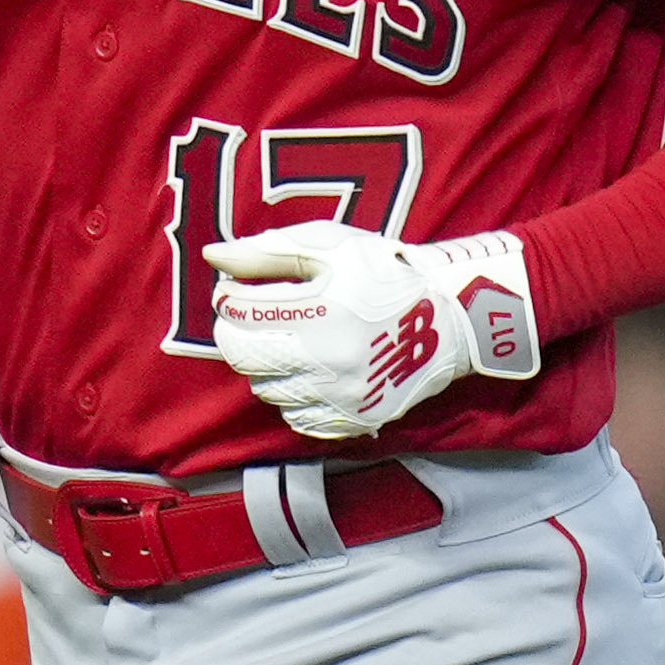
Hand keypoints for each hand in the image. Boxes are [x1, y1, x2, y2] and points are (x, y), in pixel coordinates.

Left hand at [201, 222, 536, 441]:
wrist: (451, 316)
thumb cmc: (386, 271)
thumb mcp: (330, 246)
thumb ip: (268, 252)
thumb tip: (213, 258)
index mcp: (322, 310)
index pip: (237, 316)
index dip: (227, 300)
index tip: (237, 291)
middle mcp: (328, 359)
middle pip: (243, 358)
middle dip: (238, 334)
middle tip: (255, 317)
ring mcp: (340, 395)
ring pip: (265, 389)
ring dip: (266, 365)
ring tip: (292, 339)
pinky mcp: (352, 418)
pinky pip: (295, 417)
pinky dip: (292, 395)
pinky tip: (311, 369)